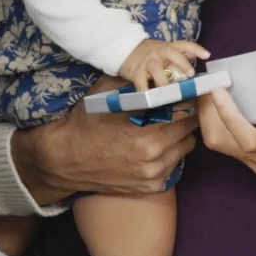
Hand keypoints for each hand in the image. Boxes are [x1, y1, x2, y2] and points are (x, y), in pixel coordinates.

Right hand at [11, 76, 198, 203]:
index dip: (186, 96)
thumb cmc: (86, 121)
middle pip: (190, 127)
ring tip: (166, 124)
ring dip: (180, 134)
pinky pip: (175, 164)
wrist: (65, 159)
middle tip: (177, 105)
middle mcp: (154, 154)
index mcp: (146, 129)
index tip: (184, 90)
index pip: (185, 108)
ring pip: (186, 146)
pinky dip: (171, 153)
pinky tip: (156, 145)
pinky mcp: (151, 186)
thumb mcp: (107, 92)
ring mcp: (154, 173)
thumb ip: (137, 81)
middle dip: (186, 114)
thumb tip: (163, 70)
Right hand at [117, 39, 208, 90]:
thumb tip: (205, 56)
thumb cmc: (152, 55)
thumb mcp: (166, 51)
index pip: (184, 45)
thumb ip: (183, 54)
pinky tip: (152, 99)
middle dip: (182, 63)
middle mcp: (159, 53)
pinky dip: (146, 91)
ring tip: (168, 91)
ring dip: (163, 81)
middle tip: (190, 74)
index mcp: (168, 48)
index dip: (196, 49)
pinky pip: (141, 83)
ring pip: (156, 70)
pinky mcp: (136, 72)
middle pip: (172, 54)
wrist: (125, 49)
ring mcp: (147, 62)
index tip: (207, 55)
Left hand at [197, 75, 255, 209]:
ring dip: (210, 118)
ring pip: (221, 144)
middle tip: (209, 82)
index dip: (228, 115)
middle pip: (221, 141)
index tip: (219, 90)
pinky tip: (225, 105)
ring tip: (212, 89)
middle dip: (207, 111)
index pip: (247, 138)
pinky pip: (228, 145)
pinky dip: (219, 124)